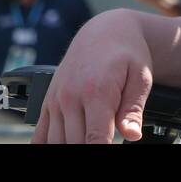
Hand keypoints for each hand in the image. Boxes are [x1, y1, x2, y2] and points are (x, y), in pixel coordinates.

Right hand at [32, 9, 152, 143]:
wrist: (105, 31)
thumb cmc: (127, 54)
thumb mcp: (140, 77)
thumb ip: (133, 109)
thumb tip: (132, 135)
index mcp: (97, 91)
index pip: (95, 138)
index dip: (102, 150)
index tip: (110, 149)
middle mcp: (71, 96)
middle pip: (76, 142)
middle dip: (89, 147)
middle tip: (104, 140)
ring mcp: (56, 99)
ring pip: (56, 141)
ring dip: (71, 145)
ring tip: (89, 138)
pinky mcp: (48, 100)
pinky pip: (40, 133)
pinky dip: (48, 144)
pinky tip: (61, 143)